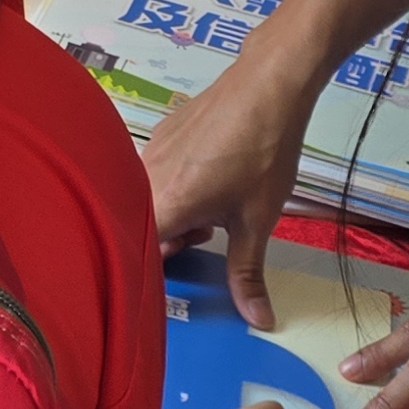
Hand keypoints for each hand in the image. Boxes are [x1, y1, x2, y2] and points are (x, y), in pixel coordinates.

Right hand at [143, 61, 322, 324]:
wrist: (267, 87)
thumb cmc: (263, 156)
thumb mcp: (257, 221)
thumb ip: (247, 274)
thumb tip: (259, 321)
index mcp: (164, 205)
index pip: (141, 255)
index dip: (163, 270)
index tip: (189, 270)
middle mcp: (144, 178)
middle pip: (141, 226)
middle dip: (171, 240)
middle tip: (209, 236)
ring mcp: (149, 150)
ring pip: (148, 198)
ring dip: (173, 213)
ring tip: (212, 208)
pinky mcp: (160, 132)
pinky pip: (155, 173)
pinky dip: (174, 185)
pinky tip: (208, 177)